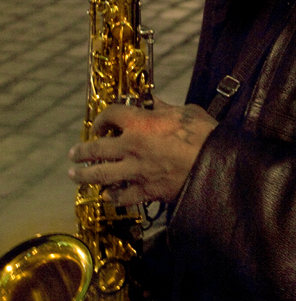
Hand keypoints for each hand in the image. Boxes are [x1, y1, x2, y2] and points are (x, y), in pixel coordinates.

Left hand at [68, 97, 216, 204]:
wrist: (215, 166)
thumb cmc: (203, 134)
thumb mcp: (185, 111)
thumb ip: (164, 109)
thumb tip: (153, 104)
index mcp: (140, 124)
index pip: (110, 115)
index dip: (102, 117)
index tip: (100, 123)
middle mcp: (131, 147)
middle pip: (96, 149)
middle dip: (82, 151)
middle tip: (74, 154)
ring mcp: (136, 172)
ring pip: (101, 175)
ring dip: (85, 175)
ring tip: (76, 175)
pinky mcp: (146, 191)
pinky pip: (122, 196)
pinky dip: (112, 196)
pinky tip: (107, 195)